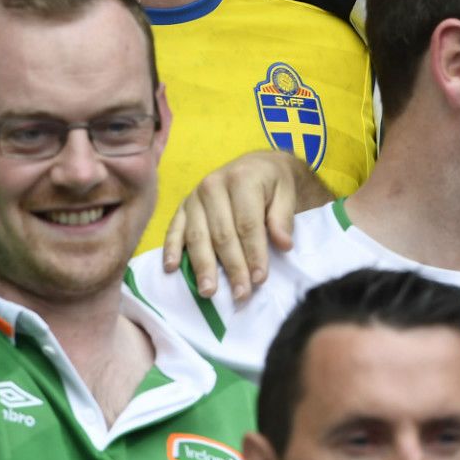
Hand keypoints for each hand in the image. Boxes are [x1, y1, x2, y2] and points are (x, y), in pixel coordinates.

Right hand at [161, 151, 306, 301]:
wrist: (255, 165)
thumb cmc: (274, 183)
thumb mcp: (287, 193)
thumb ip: (284, 218)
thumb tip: (283, 244)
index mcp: (241, 179)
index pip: (247, 224)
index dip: (254, 253)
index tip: (260, 279)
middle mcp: (213, 186)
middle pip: (222, 234)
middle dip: (232, 267)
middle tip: (240, 294)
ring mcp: (194, 196)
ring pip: (197, 236)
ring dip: (202, 266)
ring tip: (209, 292)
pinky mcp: (183, 206)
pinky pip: (174, 229)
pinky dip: (172, 249)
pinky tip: (171, 268)